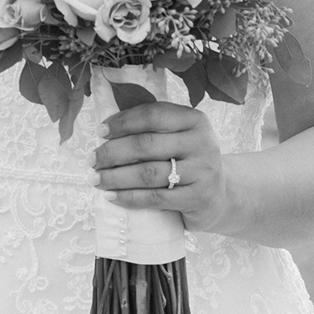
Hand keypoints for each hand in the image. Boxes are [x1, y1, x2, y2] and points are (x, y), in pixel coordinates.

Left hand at [93, 100, 229, 228]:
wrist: (221, 195)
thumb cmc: (187, 160)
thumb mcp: (178, 136)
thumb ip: (151, 126)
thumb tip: (106, 123)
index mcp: (195, 119)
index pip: (152, 114)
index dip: (122, 122)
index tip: (100, 131)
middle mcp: (203, 143)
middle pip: (146, 144)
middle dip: (112, 152)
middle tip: (92, 160)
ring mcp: (203, 172)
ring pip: (148, 173)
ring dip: (115, 177)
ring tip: (96, 179)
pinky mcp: (199, 199)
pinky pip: (156, 198)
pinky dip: (129, 197)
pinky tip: (112, 197)